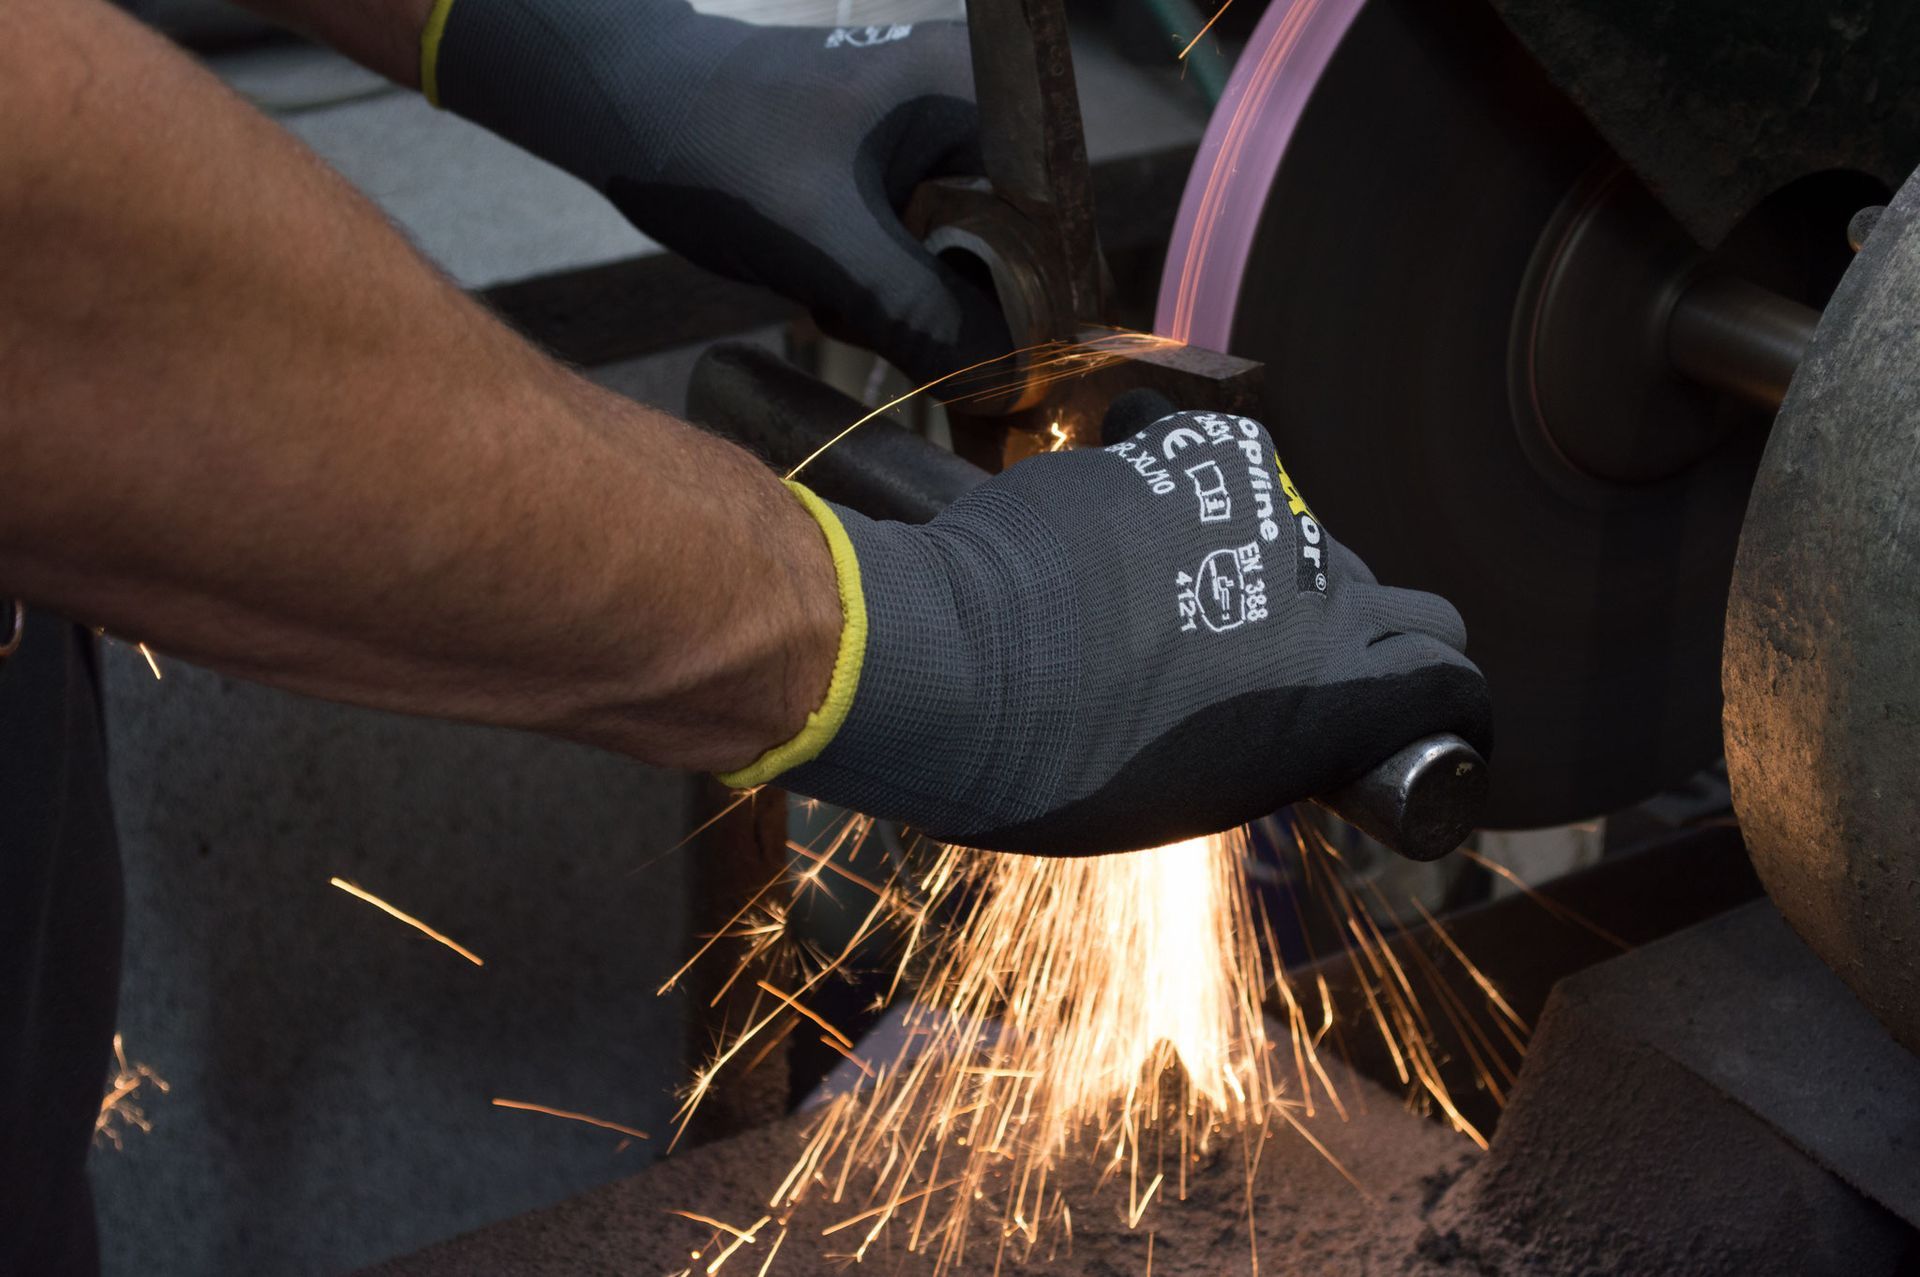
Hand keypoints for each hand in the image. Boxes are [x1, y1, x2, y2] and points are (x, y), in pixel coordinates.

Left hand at [429, 1, 1008, 383]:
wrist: (624, 111)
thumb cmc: (719, 149)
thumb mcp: (828, 245)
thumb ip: (923, 314)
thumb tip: (1007, 383)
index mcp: (975, 93)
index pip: (1057, 215)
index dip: (1040, 298)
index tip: (1010, 366)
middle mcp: (966, 111)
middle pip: (1014, 246)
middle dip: (960, 307)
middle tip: (883, 323)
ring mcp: (925, 147)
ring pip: (962, 264)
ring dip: (913, 309)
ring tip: (839, 299)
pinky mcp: (887, 183)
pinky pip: (918, 260)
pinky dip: (882, 296)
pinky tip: (828, 295)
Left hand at [723, 409, 1492, 854]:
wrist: (963, 671)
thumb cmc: (1060, 766)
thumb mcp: (1200, 789)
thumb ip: (1276, 736)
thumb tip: (1284, 704)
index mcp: (1339, 693)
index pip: (1451, 675)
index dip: (1445, 701)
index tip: (1426, 713)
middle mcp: (1323, 592)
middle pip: (1402, 600)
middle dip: (1370, 632)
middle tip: (1294, 661)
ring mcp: (1261, 515)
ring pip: (1306, 535)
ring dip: (1266, 568)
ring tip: (1176, 603)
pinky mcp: (1195, 455)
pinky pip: (1221, 469)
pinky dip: (1191, 497)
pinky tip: (1130, 532)